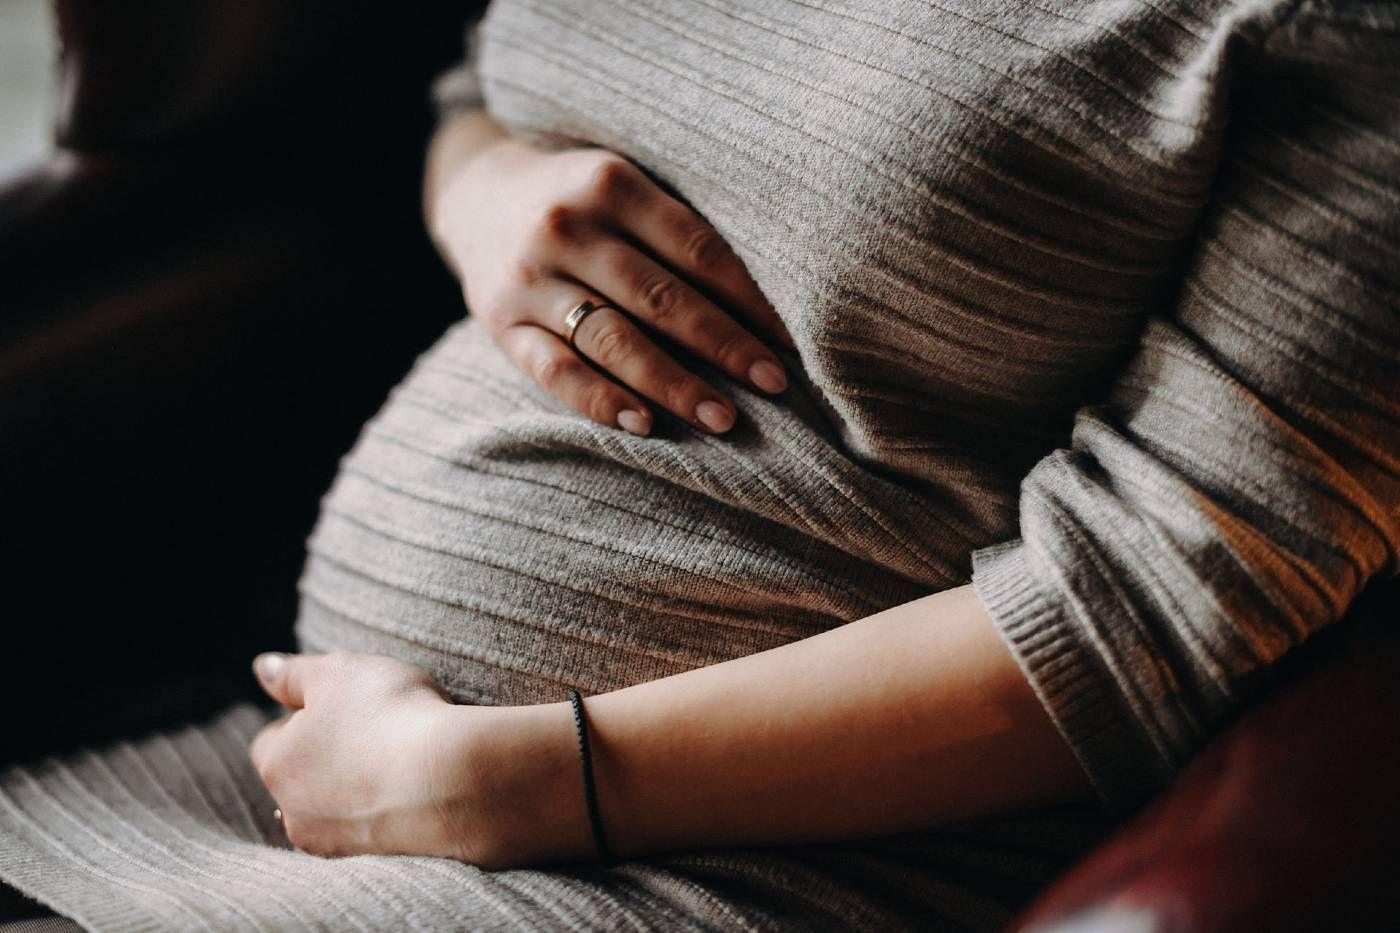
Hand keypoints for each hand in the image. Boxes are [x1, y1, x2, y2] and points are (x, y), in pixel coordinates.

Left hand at [249, 651, 587, 867]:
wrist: (451, 781)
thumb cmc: (391, 717)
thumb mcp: (340, 673)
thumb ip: (294, 672)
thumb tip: (262, 668)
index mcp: (278, 763)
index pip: (272, 739)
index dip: (304, 717)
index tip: (343, 705)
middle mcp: (294, 811)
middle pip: (301, 777)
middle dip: (326, 756)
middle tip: (371, 729)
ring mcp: (335, 842)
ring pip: (334, 807)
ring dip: (354, 786)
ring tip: (395, 760)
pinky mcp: (374, 859)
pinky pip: (368, 829)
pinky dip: (382, 809)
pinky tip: (410, 789)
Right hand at [431, 138, 792, 435]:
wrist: (475, 198)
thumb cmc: (581, 201)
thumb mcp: (624, 189)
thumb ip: (678, 232)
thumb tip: (768, 303)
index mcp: (611, 184)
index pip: (696, 250)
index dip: (748, 299)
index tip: (789, 340)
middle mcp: (567, 228)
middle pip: (661, 298)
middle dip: (724, 346)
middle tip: (773, 385)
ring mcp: (530, 280)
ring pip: (612, 340)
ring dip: (673, 384)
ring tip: (723, 418)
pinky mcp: (500, 324)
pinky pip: (554, 370)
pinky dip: (599, 399)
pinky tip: (644, 424)